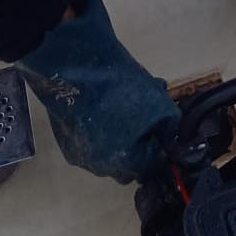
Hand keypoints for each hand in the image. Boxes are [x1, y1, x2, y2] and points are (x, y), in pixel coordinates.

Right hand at [17, 0, 178, 182]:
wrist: (75, 68)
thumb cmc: (120, 88)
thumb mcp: (159, 103)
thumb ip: (169, 125)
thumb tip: (168, 136)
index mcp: (125, 163)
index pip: (152, 166)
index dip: (160, 146)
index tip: (161, 128)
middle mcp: (101, 167)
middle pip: (130, 162)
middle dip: (140, 142)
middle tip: (144, 116)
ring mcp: (80, 155)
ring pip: (109, 152)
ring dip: (119, 136)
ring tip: (122, 105)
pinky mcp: (66, 140)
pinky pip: (91, 141)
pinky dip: (99, 130)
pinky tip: (101, 106)